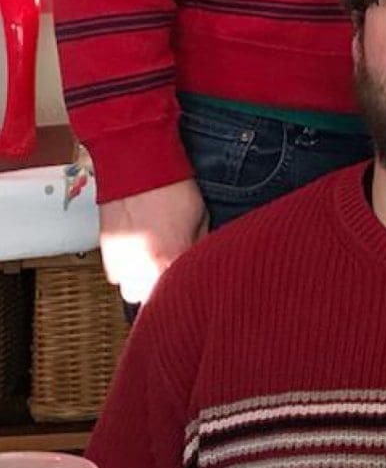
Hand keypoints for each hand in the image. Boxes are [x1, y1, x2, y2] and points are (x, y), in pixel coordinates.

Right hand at [98, 179, 207, 304]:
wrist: (137, 168)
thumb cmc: (172, 189)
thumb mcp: (200, 217)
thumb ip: (198, 246)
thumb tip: (199, 260)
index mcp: (170, 260)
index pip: (179, 293)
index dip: (185, 289)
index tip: (190, 284)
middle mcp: (142, 268)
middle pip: (151, 299)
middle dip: (161, 291)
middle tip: (171, 275)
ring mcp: (120, 262)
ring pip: (131, 290)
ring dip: (143, 283)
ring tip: (154, 265)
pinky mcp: (105, 253)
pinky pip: (117, 274)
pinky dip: (127, 270)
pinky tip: (139, 254)